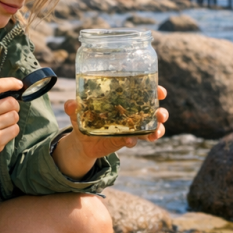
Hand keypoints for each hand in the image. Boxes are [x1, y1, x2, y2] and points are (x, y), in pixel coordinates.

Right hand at [0, 78, 22, 192]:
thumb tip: (10, 93)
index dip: (10, 82)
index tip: (19, 84)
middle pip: (11, 102)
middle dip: (14, 107)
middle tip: (7, 113)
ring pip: (15, 116)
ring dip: (12, 120)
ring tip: (1, 126)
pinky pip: (15, 129)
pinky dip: (12, 131)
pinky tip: (2, 134)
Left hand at [53, 86, 168, 178]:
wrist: (82, 141)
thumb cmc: (83, 118)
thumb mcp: (78, 110)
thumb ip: (74, 106)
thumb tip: (71, 105)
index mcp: (124, 98)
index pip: (144, 91)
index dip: (155, 90)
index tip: (161, 91)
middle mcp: (132, 111)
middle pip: (153, 109)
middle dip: (161, 111)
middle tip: (161, 114)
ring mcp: (132, 126)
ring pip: (151, 127)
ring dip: (157, 129)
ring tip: (156, 132)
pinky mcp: (128, 139)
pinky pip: (138, 140)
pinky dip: (137, 141)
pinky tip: (131, 142)